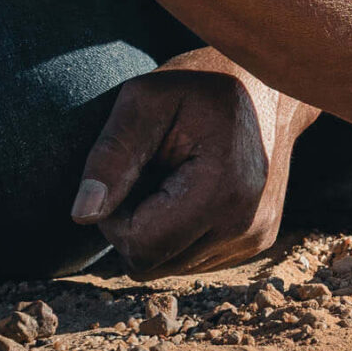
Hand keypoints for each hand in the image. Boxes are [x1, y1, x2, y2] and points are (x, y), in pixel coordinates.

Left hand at [71, 51, 314, 277]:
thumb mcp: (144, 100)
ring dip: (157, 230)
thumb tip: (83, 214)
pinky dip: (181, 233)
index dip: (114, 217)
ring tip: (173, 179)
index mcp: (222, 189)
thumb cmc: (200, 85)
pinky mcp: (258, 240)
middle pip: (152, 263)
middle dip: (134, 226)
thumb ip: (111, 154)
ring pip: (170, 267)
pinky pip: (194, 260)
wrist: (268, 84)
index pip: (140, 246)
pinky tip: (192, 192)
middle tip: (148, 173)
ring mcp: (256, 236)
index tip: (128, 173)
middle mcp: (247, 224)